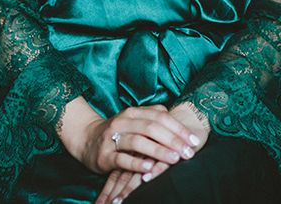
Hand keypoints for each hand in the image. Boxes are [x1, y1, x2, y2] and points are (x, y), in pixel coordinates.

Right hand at [94, 102, 209, 203]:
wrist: (86, 138)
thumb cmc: (118, 131)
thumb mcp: (135, 120)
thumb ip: (154, 118)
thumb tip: (179, 121)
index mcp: (134, 112)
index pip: (161, 117)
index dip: (179, 128)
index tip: (194, 140)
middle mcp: (123, 122)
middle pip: (152, 128)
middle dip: (173, 140)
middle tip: (188, 152)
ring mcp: (112, 138)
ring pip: (138, 142)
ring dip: (159, 150)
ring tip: (174, 159)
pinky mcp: (104, 155)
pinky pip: (122, 159)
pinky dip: (137, 163)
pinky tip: (150, 168)